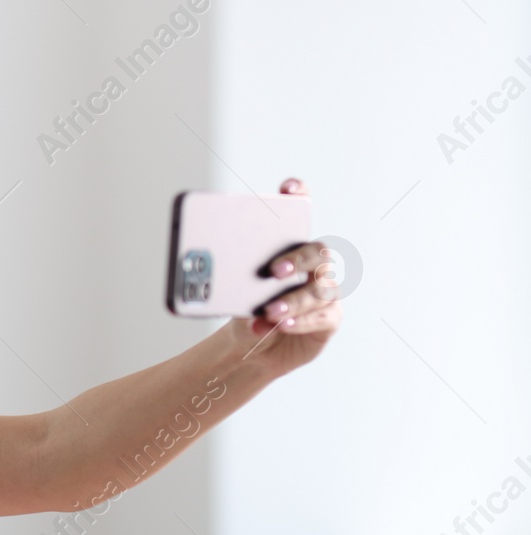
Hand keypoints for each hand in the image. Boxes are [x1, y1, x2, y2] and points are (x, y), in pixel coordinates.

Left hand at [224, 178, 343, 374]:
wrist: (251, 345)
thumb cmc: (244, 309)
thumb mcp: (230, 292)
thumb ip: (225, 280)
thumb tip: (205, 275)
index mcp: (288, 248)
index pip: (299, 212)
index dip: (299, 196)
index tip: (287, 188)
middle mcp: (312, 266)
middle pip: (317, 252)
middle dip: (297, 259)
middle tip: (274, 270)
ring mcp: (324, 290)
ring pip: (319, 289)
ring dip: (293, 301)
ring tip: (269, 311)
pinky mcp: (329, 318)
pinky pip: (321, 316)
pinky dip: (299, 321)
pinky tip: (280, 325)